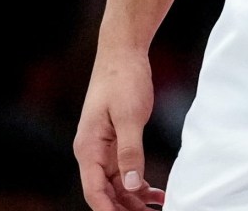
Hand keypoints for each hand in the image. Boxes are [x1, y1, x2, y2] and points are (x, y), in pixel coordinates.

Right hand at [74, 47, 166, 210]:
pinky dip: (139, 185)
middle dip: (125, 210)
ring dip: (134, 201)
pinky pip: (124, 172)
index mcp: (88, 147)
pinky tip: (157, 192)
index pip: (94, 192)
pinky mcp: (115, 142)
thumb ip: (130, 153)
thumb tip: (132, 186)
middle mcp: (92, 152)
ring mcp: (103, 148)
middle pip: (105, 193)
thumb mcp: (130, 117)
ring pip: (117, 186)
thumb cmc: (122, 79)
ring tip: (158, 209)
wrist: (122, 52)